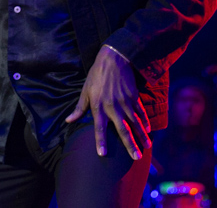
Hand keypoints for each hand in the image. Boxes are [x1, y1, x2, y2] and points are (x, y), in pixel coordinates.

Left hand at [65, 45, 150, 159]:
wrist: (113, 59)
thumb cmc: (97, 76)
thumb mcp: (85, 90)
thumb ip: (79, 108)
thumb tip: (68, 121)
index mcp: (98, 106)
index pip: (99, 128)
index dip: (100, 141)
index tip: (102, 154)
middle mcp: (112, 107)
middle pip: (122, 129)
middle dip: (130, 144)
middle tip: (136, 157)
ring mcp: (125, 102)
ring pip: (135, 122)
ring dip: (141, 135)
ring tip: (146, 147)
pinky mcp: (134, 96)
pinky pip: (140, 112)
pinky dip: (144, 121)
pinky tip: (148, 130)